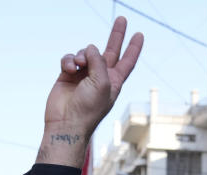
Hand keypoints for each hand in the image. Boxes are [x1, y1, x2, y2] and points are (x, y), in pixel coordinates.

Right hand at [37, 17, 142, 166]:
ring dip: (81, 56)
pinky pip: (70, 58)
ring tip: (79, 66)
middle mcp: (100, 76)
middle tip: (122, 19)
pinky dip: (69, 61)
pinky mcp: (68, 75)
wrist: (66, 123)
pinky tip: (69, 69)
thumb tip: (89, 48)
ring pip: (85, 53)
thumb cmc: (88, 108)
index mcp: (114, 81)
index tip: (139, 34)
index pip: (127, 60)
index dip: (134, 48)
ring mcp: (84, 75)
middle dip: (116, 35)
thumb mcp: (102, 83)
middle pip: (110, 51)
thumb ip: (99, 60)